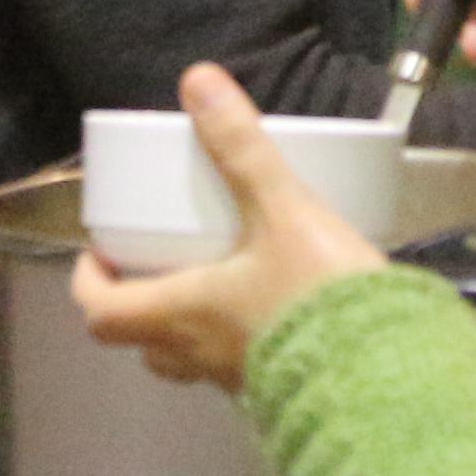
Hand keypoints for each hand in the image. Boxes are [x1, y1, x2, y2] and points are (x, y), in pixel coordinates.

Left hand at [68, 63, 393, 392]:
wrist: (385, 376)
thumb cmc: (317, 297)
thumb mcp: (280, 209)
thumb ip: (240, 149)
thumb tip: (198, 83)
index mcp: (179, 315)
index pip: (101, 312)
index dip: (90, 281)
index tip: (101, 253)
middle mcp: (196, 355)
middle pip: (140, 341)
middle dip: (137, 303)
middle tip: (155, 263)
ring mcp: (236, 381)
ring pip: (185, 358)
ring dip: (183, 326)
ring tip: (211, 280)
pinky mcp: (278, 392)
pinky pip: (236, 369)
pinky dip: (234, 340)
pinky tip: (270, 308)